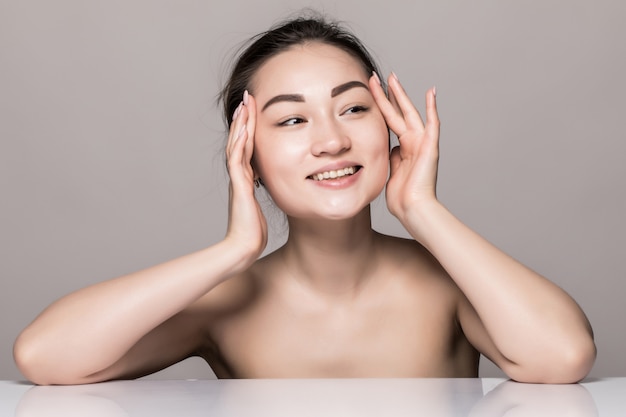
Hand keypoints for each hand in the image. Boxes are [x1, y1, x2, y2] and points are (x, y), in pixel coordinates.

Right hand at [224, 91, 267, 267]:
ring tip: (244, 104)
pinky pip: (238, 160)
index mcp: (246, 179)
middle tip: (247, 97)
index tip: (254, 110)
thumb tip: (276, 189)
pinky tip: (244, 129)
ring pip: (237, 145)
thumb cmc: (253, 233)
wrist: (242, 248)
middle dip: (244, 119)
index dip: (250, 128)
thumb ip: (266, 196)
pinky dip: (240, 143)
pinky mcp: (240, 187)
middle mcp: (240, 176)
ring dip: (241, 125)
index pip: (247, 147)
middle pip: (240, 140)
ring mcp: (238, 180)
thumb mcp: (262, 208)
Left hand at [369, 72, 439, 223]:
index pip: (389, 121)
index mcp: (403, 149)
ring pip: (410, 113)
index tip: (371, 91)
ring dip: (401, 95)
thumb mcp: (390, 172)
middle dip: (388, 94)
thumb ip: (391, 157)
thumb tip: (390, 148)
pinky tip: (431, 92)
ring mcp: (423, 143)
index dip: (380, 106)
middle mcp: (413, 142)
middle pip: (398, 112)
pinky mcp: (431, 147)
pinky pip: (432, 124)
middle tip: (379, 76)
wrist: (413, 209)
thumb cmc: (401, 198)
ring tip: (392, 78)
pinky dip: (432, 108)